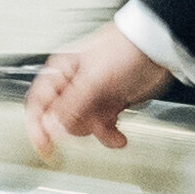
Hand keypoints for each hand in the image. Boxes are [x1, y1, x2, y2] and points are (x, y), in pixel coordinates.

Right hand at [27, 23, 171, 149]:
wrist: (157, 48)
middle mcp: (73, 85)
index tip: (44, 146)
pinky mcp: (109, 105)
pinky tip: (119, 137)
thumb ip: (70, 105)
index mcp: (61, 72)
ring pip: (82, 126)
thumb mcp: (93, 79)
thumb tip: (51, 127)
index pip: (38, 103)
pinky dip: (111, 135)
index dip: (37, 125)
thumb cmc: (125, 50)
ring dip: (98, 131)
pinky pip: (102, 129)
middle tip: (92, 121)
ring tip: (112, 127)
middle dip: (76, 125)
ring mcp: (91, 97)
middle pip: (60, 120)